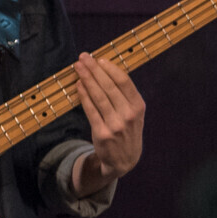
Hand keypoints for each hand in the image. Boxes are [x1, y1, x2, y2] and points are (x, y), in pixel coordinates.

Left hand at [72, 54, 145, 194]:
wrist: (124, 160)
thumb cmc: (127, 131)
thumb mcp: (135, 114)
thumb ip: (125, 96)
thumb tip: (106, 71)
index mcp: (138, 107)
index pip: (124, 82)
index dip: (110, 69)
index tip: (99, 59)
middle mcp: (129, 115)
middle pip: (109, 86)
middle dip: (95, 69)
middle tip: (84, 57)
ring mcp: (115, 125)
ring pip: (99, 96)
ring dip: (86, 79)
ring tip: (78, 67)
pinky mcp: (102, 133)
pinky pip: (90, 110)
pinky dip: (83, 96)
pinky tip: (78, 85)